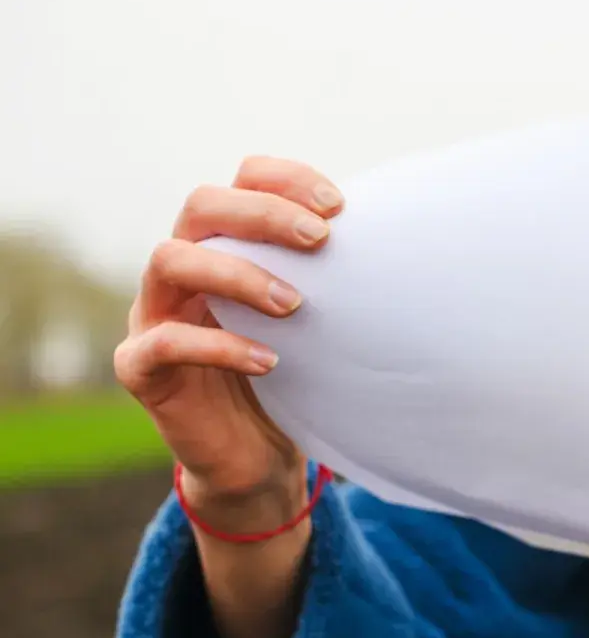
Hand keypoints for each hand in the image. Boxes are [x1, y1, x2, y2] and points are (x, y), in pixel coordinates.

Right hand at [115, 155, 343, 531]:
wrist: (256, 457)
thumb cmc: (293, 377)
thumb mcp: (317, 321)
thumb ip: (332, 278)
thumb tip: (400, 243)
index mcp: (223, 245)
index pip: (240, 181)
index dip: (284, 180)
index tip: (338, 206)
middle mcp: (181, 269)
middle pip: (200, 205)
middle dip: (263, 213)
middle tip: (320, 239)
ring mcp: (153, 314)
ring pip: (169, 260)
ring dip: (238, 274)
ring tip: (295, 305)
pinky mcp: (140, 368)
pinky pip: (162, 344)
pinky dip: (218, 347)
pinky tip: (269, 361)